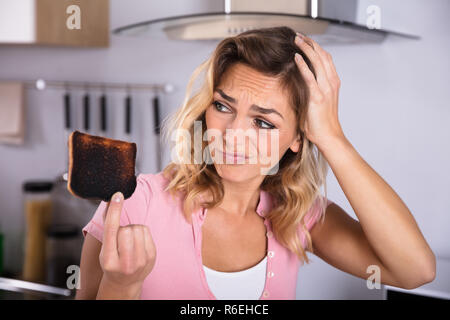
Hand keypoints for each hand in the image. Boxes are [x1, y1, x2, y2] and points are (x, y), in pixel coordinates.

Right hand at [98, 191, 155, 296]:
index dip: (114, 211)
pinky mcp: (151, 257)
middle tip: (121, 238)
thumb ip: (107, 227)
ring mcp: (140, 261)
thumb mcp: (104, 249)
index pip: (111, 230)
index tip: (117, 195)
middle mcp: (124, 262)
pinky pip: (147, 232)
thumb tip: (112, 201)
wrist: (125, 282)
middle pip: (126, 229)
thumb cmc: (112, 261)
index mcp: (108, 259)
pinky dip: (141, 233)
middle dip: (123, 229)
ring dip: (133, 229)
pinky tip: (138, 243)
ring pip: (138, 229)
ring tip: (129, 241)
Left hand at [294, 32, 344, 146]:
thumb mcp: (318, 103)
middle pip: (323, 56)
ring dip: (307, 49)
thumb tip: (299, 86)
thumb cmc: (321, 123)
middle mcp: (331, 83)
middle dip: (311, 43)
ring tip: (297, 40)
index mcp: (333, 83)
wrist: (329, 136)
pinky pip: (310, 77)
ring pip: (318, 62)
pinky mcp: (318, 97)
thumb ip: (313, 91)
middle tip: (299, 36)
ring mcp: (326, 89)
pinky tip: (296, 57)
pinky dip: (303, 65)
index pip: (326, 59)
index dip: (316, 47)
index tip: (306, 40)